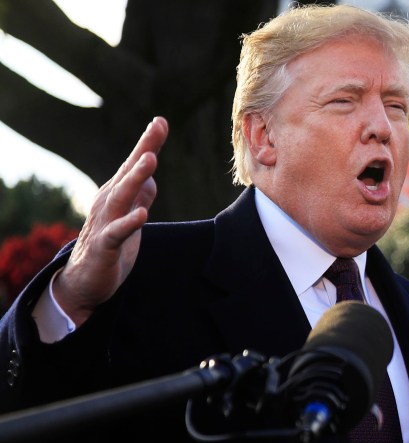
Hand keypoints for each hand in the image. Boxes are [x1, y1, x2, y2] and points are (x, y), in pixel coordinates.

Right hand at [52, 117, 168, 326]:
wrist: (84, 280)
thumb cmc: (109, 244)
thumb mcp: (130, 217)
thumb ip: (140, 197)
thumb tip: (152, 179)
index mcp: (117, 193)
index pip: (134, 164)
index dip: (148, 143)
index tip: (161, 120)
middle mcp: (108, 202)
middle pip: (128, 172)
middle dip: (143, 149)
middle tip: (156, 128)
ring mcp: (105, 222)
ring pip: (122, 196)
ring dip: (135, 177)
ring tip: (151, 160)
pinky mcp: (104, 246)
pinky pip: (118, 233)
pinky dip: (129, 223)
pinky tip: (142, 214)